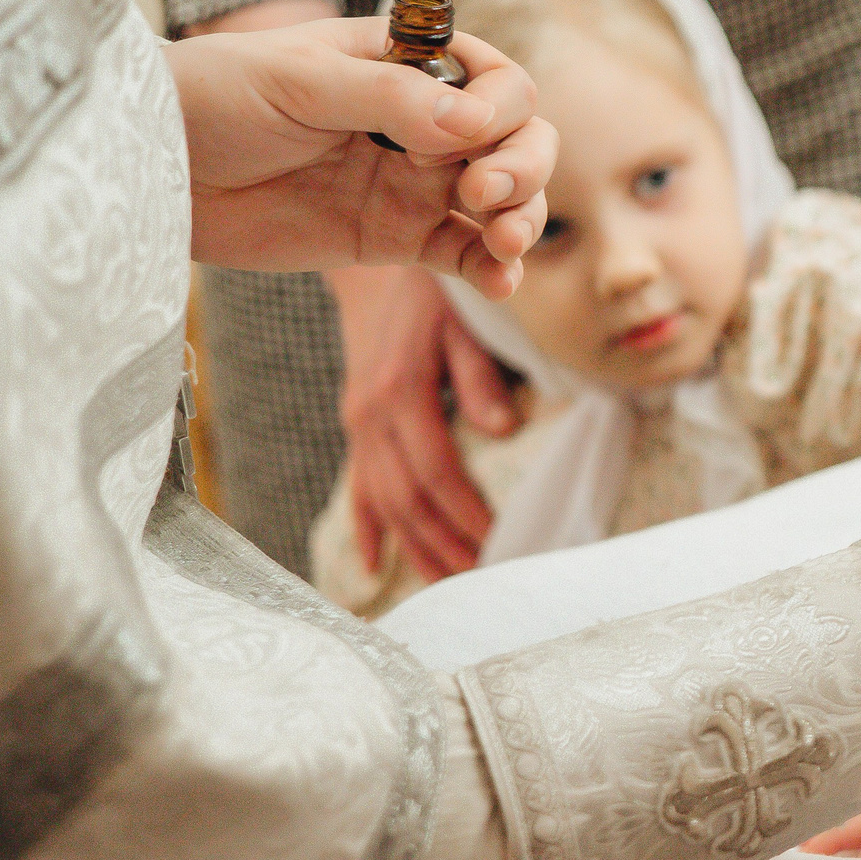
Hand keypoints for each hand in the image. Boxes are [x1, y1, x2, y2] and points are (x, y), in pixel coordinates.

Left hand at [170, 16, 552, 296]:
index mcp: (407, 65)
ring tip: (502, 243)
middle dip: (525, 165)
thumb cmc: (214, 96)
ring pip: (505, 201)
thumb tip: (475, 124)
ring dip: (522, 219)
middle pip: (519, 139)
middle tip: (484, 192)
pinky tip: (500, 282)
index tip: (460, 135)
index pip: (496, 81)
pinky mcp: (395, 238)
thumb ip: (387, 98)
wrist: (153, 167)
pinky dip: (493, 270)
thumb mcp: (296, 80)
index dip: (500, 107)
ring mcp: (413, 183)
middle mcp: (423, 123)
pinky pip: (463, 256)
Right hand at [333, 267, 521, 579]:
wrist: (377, 271)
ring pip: (383, 502)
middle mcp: (370, 416)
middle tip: (482, 583)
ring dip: (415, 548)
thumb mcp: (463, 320)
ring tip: (450, 588)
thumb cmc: (433, 292)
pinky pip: (358, 488)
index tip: (497, 541)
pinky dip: (367, 530)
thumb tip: (504, 429)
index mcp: (399, 391)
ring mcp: (358, 426)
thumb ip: (480, 373)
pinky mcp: (356, 429)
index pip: (435, 469)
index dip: (464, 510)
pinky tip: (376, 569)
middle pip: (406, 497)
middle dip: (443, 544)